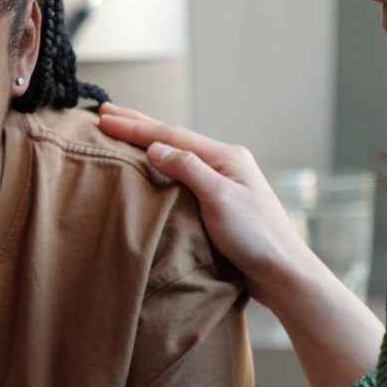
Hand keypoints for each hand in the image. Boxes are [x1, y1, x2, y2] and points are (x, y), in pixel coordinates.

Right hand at [98, 102, 382, 386]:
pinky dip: (158, 166)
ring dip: (146, 143)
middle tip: (105, 112)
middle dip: (137, 125)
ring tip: (121, 132)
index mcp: (226, 156)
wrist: (282, 273)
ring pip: (176, 155)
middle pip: (172, 138)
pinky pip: (180, 176)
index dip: (135, 126)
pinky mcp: (218, 204)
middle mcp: (224, 164)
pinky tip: (149, 168)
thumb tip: (155, 148)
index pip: (170, 135)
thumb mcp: (221, 199)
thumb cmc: (257, 237)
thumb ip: (188, 169)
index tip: (104, 118)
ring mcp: (222, 183)